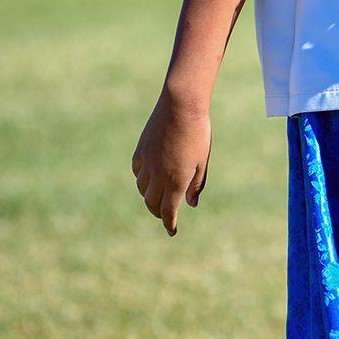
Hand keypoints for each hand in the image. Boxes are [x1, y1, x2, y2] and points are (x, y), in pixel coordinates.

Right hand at [132, 90, 211, 236]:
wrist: (181, 106)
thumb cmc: (198, 134)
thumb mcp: (202, 162)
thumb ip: (196, 185)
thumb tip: (191, 204)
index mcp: (176, 181)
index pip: (168, 211)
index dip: (169, 224)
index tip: (172, 232)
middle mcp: (158, 175)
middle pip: (152, 203)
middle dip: (158, 212)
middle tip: (165, 215)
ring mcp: (147, 162)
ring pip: (142, 188)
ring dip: (149, 196)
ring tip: (157, 196)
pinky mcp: (140, 150)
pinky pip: (137, 171)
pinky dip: (142, 178)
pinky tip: (148, 177)